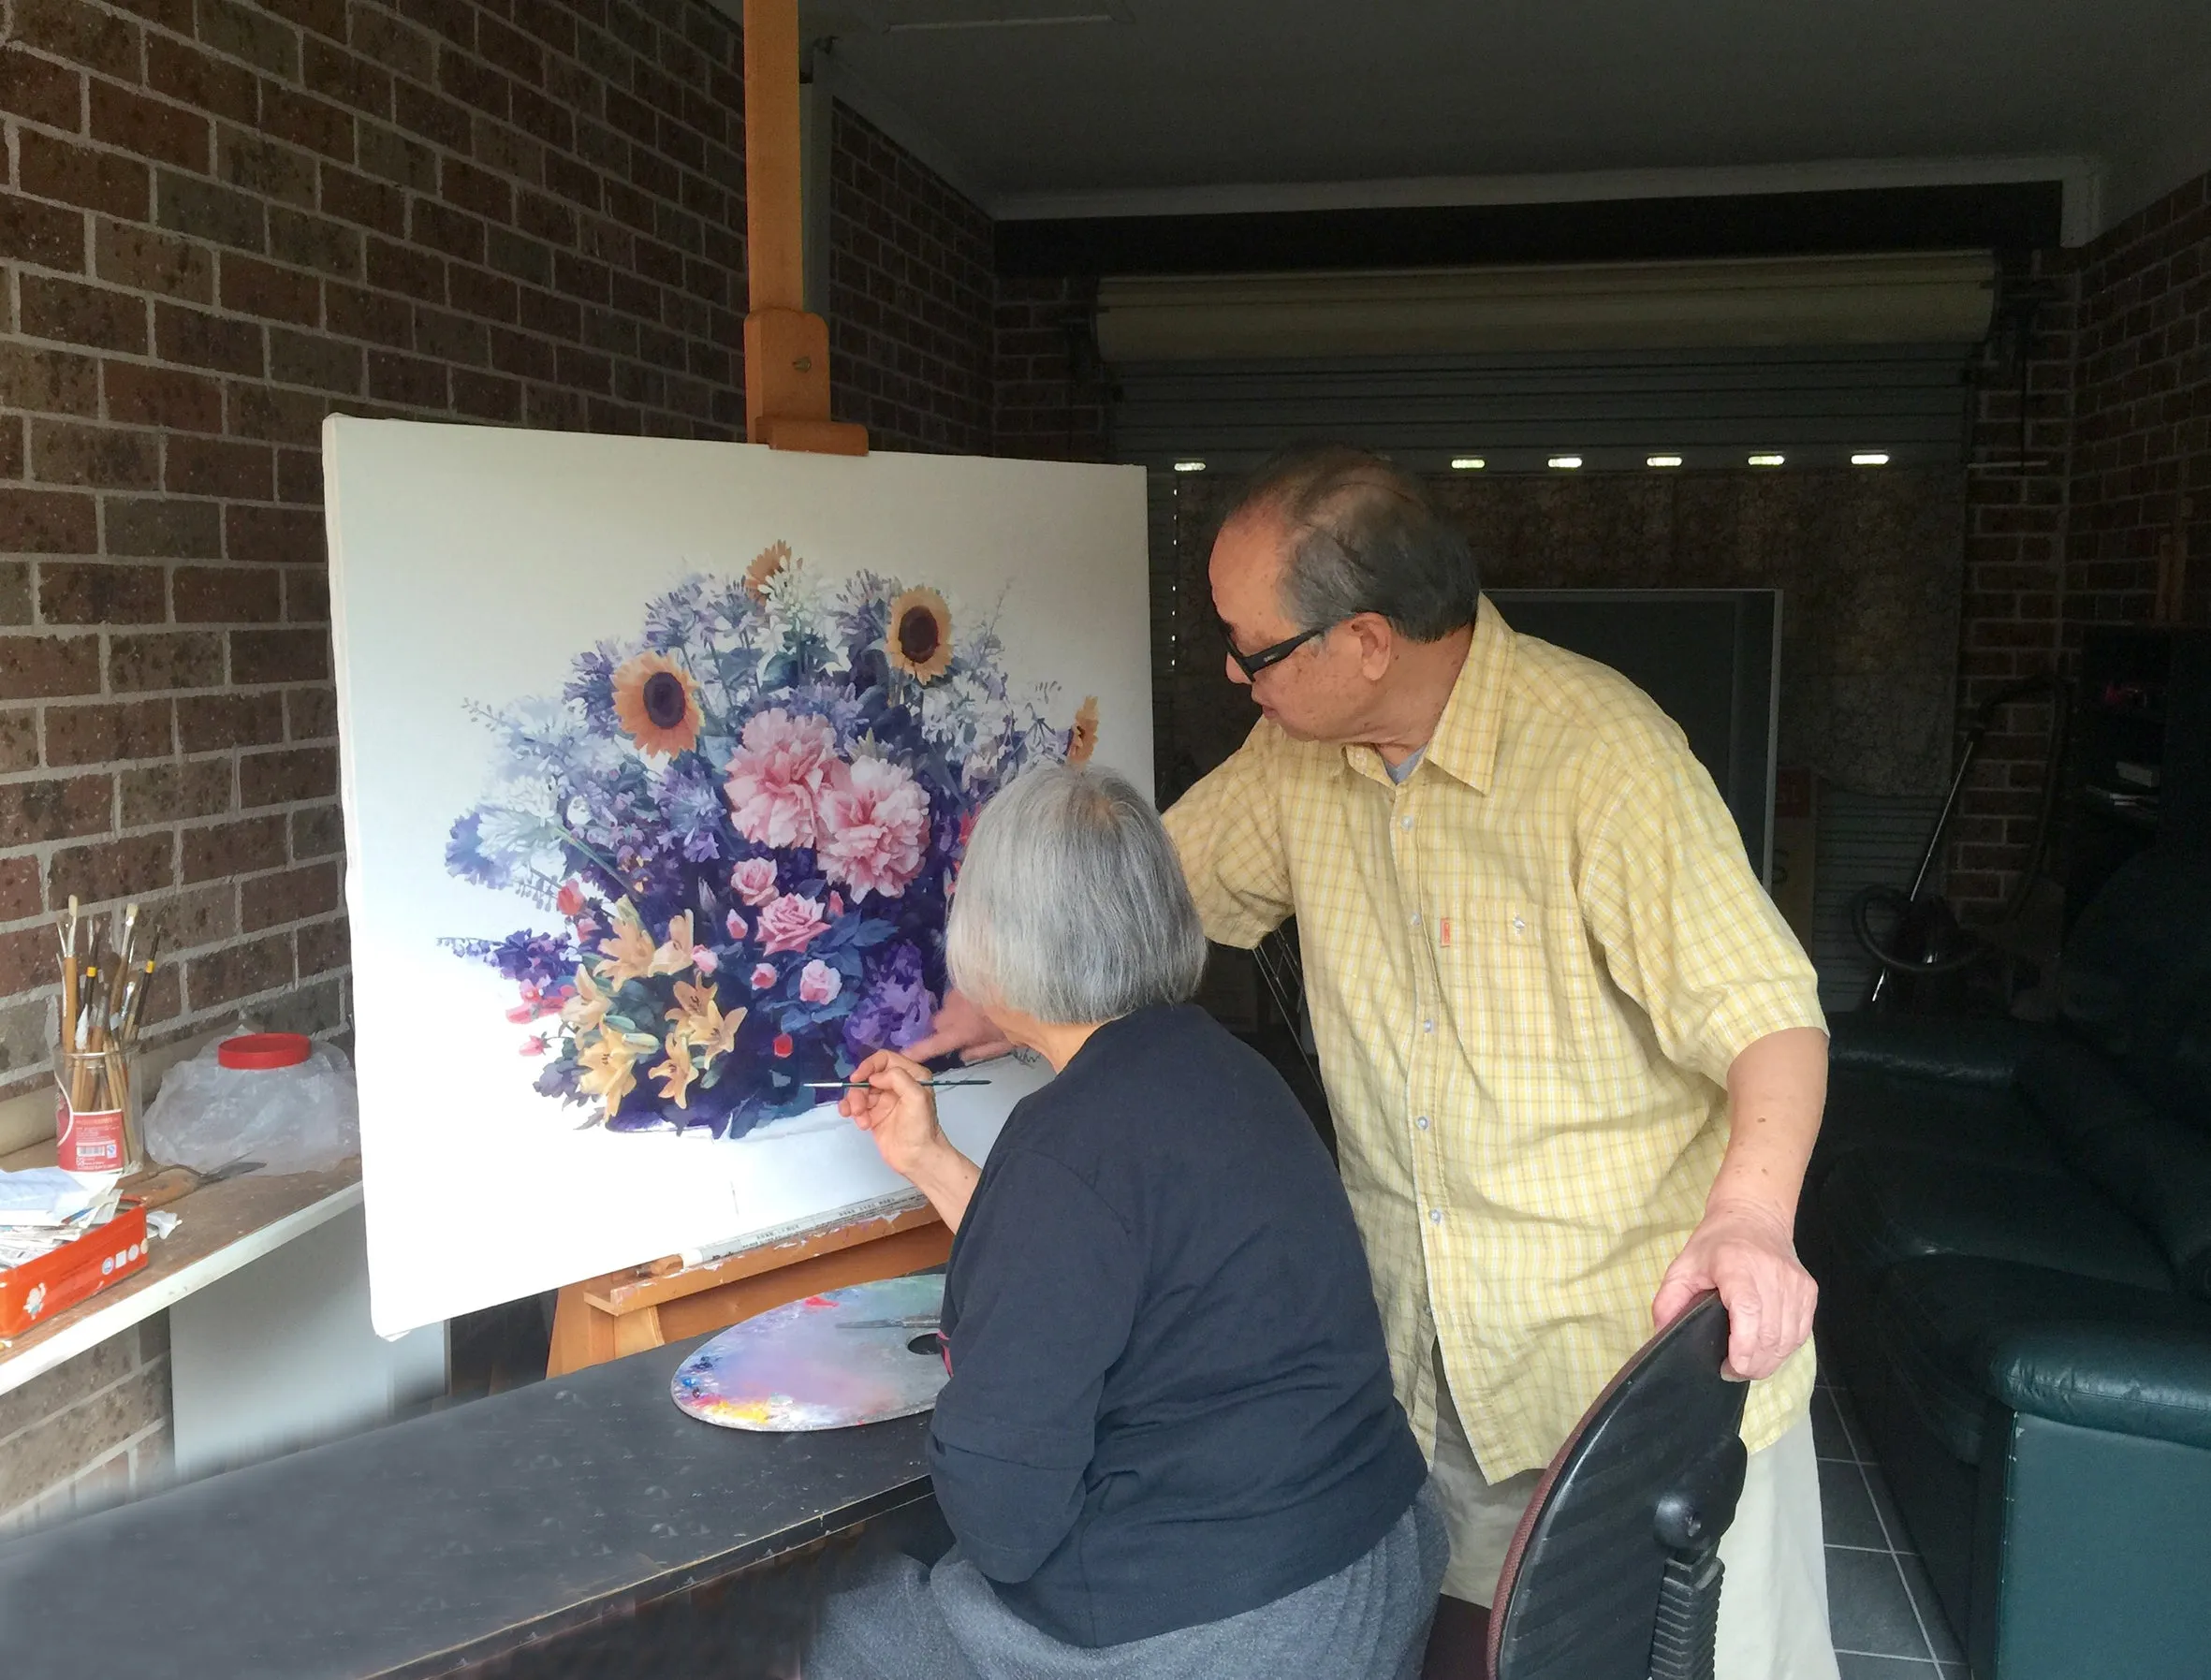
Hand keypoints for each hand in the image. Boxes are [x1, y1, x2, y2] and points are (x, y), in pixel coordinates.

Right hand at [840, 1049, 947, 1180]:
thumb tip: (875, 1076)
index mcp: (912, 1075)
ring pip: (860, 1091)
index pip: (885, 1059)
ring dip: (854, 1103)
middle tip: (858, 1108)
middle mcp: (897, 1085)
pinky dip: (851, 1111)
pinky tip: (858, 1122)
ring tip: (860, 1119)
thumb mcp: (916, 1097)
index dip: (869, 1066)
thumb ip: (897, 1078)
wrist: (918, 1158)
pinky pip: (856, 1106)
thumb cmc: (921, 1128)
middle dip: (859, 1090)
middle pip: (868, 1076)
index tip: (858, 1078)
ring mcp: (884, 1101)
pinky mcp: (874, 1115)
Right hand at [902, 988, 1014, 1063]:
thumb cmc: (1017, 1024)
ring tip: (973, 1014)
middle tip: (960, 1032)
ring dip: (954, 1013)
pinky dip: (962, 1000)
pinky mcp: (964, 982)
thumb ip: (977, 1052)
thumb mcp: (1000, 1046)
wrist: (1030, 994)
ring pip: (946, 1008)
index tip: (904, 1055)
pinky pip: (955, 994)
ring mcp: (958, 994)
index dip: (917, 1051)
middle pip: (936, 1023)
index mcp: (962, 1032)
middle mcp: (954, 1012)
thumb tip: (961, 1054)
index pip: (933, 1045)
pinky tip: (977, 1001)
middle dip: (943, 1029)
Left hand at [1651, 1201, 1817, 1380]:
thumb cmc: (1717, 1243)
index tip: (1731, 1365)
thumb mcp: (1683, 1265)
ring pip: (1788, 1339)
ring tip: (1746, 1365)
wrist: (1755, 1216)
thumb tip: (1662, 1334)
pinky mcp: (1809, 1291)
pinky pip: (1800, 1332)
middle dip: (1751, 1364)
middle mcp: (1772, 1274)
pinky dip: (1784, 1349)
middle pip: (1770, 1334)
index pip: (1749, 1309)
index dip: (1744, 1344)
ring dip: (1768, 1362)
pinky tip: (1766, 1351)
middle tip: (1730, 1371)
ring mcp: (1795, 1284)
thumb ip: (1668, 1300)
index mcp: (1737, 1265)